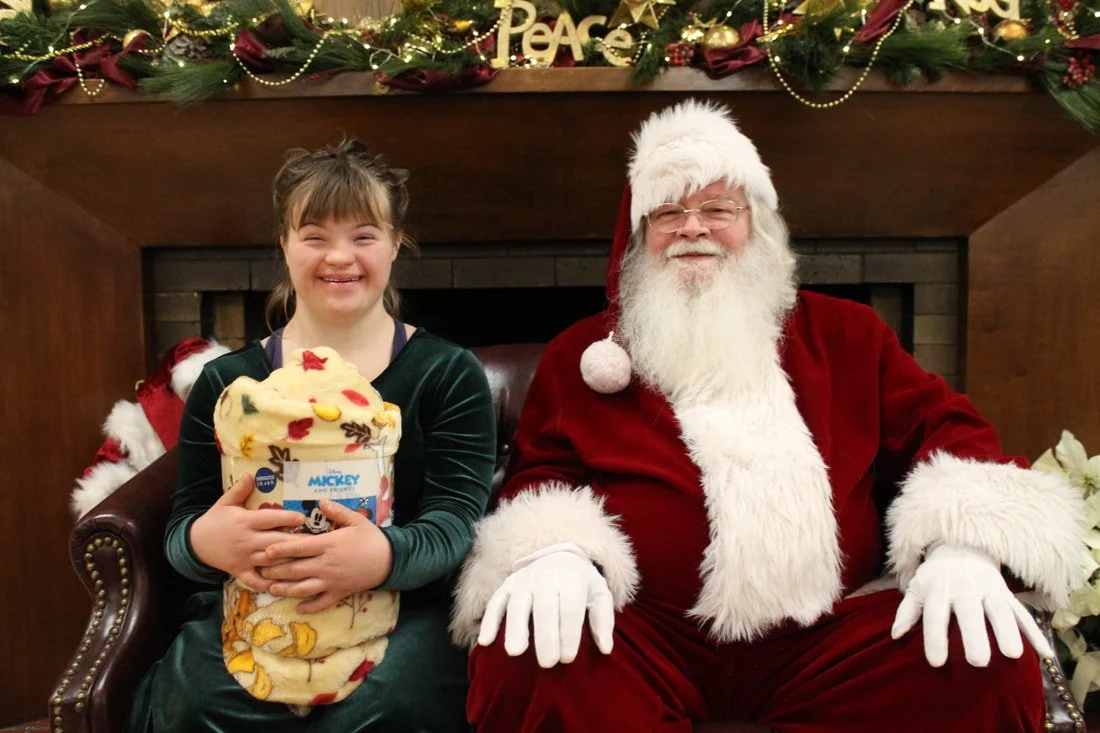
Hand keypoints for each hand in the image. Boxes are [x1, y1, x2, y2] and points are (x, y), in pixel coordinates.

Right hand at [190, 473, 305, 589]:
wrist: (195, 543)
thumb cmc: (215, 520)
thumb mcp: (225, 503)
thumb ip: (239, 490)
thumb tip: (251, 474)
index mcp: (245, 522)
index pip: (268, 519)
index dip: (285, 518)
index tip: (302, 518)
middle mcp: (247, 540)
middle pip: (274, 541)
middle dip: (295, 542)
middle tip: (315, 542)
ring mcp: (244, 558)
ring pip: (269, 562)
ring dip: (287, 562)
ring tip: (308, 562)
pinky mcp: (241, 571)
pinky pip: (256, 580)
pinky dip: (269, 584)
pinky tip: (285, 585)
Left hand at [260, 499, 392, 613]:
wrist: (390, 560)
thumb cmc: (371, 538)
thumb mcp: (356, 520)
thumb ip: (337, 511)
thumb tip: (321, 501)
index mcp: (328, 545)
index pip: (298, 547)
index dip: (280, 549)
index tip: (265, 550)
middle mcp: (325, 565)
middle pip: (295, 569)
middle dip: (275, 571)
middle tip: (260, 570)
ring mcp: (331, 581)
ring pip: (303, 588)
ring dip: (285, 589)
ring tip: (271, 589)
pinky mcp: (339, 593)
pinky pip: (321, 603)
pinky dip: (308, 607)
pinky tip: (297, 607)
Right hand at [477, 543, 613, 668]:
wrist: (558, 555)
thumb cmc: (581, 583)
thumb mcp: (599, 594)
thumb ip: (603, 620)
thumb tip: (606, 649)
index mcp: (572, 578)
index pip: (570, 607)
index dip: (569, 633)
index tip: (567, 659)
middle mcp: (546, 576)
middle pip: (545, 607)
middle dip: (546, 636)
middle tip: (547, 664)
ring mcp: (523, 580)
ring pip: (517, 604)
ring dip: (516, 628)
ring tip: (515, 653)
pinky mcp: (506, 585)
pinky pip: (495, 602)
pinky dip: (489, 621)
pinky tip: (485, 642)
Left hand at [891, 544, 1055, 666]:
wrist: (961, 547)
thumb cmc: (935, 576)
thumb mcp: (916, 587)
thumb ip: (907, 611)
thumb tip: (895, 635)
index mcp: (939, 589)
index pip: (936, 616)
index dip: (935, 638)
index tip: (937, 663)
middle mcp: (964, 589)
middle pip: (970, 613)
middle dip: (975, 636)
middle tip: (978, 662)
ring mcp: (989, 590)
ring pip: (1000, 611)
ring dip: (1008, 631)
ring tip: (1013, 655)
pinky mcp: (1007, 594)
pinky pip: (1022, 613)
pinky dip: (1034, 632)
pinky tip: (1045, 654)